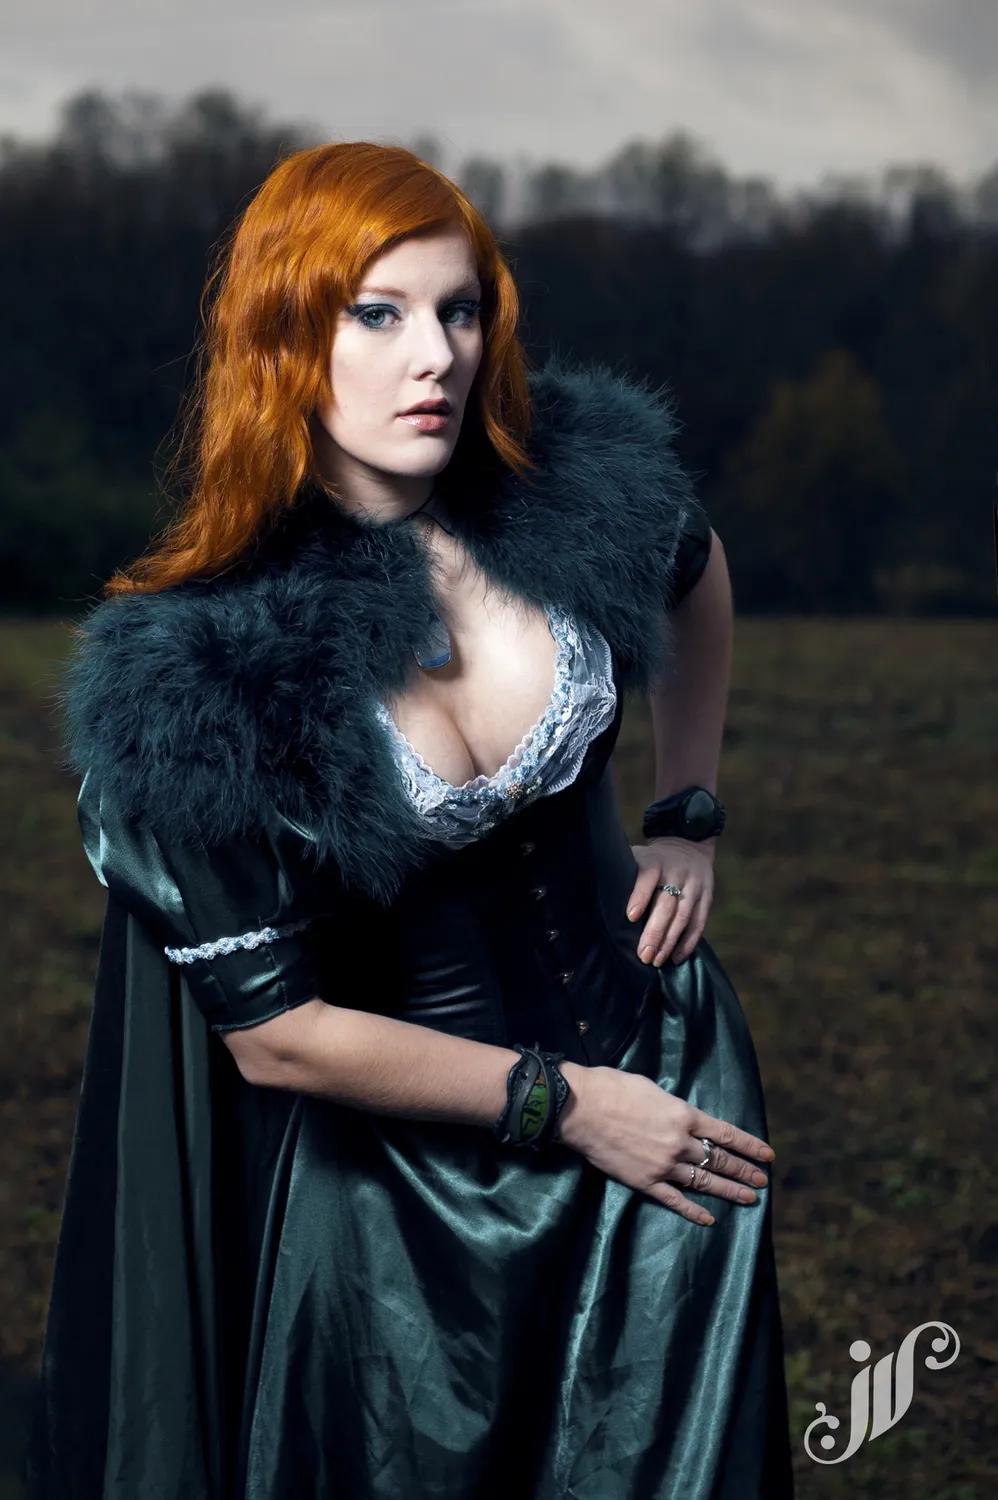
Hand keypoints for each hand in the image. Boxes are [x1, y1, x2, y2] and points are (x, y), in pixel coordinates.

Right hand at [556, 1063, 773, 1225]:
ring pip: (704, 1182)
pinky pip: (675, 1200)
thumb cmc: (614, 1088)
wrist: (581, 1109)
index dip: (749, 1145)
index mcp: (684, 1115)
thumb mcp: (652, 1089)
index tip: (767, 1154)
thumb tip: (681, 1118)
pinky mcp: (645, 1183)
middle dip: (744, 1170)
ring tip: (749, 1198)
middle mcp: (680, 1143)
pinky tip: (708, 1219)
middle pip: (719, 1160)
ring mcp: (664, 1166)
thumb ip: (673, 1108)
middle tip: (762, 1180)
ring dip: (729, 1190)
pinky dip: (693, 1211)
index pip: (726, 1133)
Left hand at [627, 837, 714, 965]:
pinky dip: (688, 942)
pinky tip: (676, 957)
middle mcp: (677, 873)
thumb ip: (625, 874)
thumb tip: (601, 901)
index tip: (631, 916)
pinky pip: (699, 922)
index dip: (640, 896)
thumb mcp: (638, 857)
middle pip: (667, 904)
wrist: (688, 845)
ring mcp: (694, 885)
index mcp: (656, 861)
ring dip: (670, 941)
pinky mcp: (707, 897)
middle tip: (643, 954)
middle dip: (655, 931)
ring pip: (683, 916)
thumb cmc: (653, 860)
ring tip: (657, 960)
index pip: (648, 877)